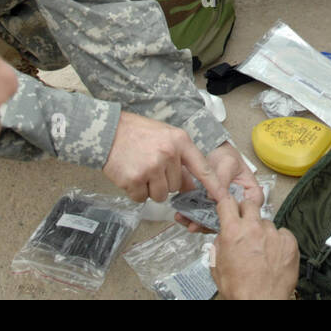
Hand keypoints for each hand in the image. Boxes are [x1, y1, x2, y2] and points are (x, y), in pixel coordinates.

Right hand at [102, 111, 219, 202]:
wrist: (108, 132)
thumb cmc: (138, 133)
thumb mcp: (166, 136)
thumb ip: (181, 157)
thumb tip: (190, 185)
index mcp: (180, 141)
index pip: (202, 167)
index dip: (213, 184)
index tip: (222, 197)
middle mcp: (168, 154)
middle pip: (176, 186)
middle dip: (165, 181)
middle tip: (151, 166)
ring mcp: (151, 168)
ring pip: (160, 195)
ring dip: (151, 189)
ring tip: (141, 171)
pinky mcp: (134, 180)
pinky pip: (142, 198)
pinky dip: (136, 192)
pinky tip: (130, 176)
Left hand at [173, 142, 262, 232]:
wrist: (212, 150)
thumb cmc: (226, 155)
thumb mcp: (228, 164)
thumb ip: (222, 181)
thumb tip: (212, 198)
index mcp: (250, 194)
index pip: (246, 210)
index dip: (232, 216)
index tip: (216, 217)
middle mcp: (238, 204)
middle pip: (227, 220)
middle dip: (209, 224)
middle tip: (195, 223)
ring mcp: (223, 208)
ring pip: (213, 222)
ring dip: (198, 223)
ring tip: (184, 219)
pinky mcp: (210, 208)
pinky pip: (202, 218)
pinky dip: (191, 218)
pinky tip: (182, 215)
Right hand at [211, 196, 298, 299]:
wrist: (261, 302)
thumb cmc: (240, 289)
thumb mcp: (216, 266)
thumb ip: (219, 244)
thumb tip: (224, 236)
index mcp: (233, 232)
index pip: (228, 203)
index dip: (226, 203)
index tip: (228, 205)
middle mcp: (254, 228)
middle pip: (250, 205)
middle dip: (246, 212)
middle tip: (245, 224)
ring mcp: (274, 234)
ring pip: (267, 222)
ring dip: (263, 231)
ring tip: (261, 250)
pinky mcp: (290, 242)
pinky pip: (283, 233)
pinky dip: (279, 241)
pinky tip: (274, 254)